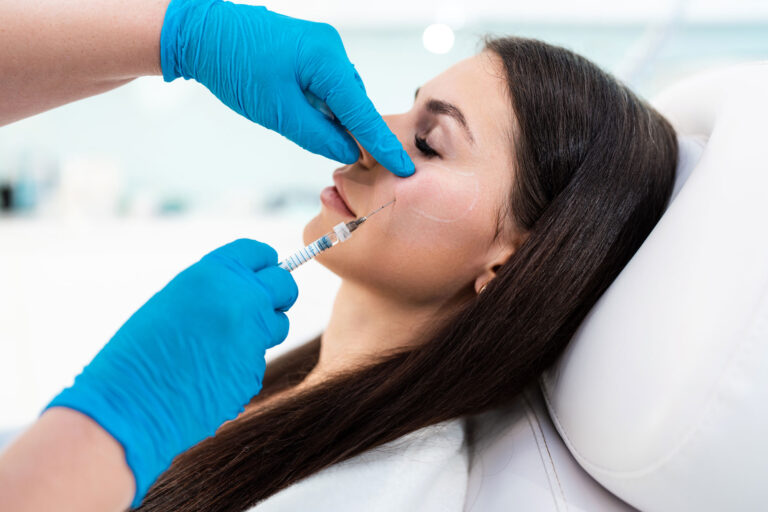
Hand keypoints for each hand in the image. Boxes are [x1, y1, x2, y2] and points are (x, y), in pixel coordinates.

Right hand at [43, 239, 297, 506]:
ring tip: (221, 345)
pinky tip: (209, 375)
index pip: (261, 253)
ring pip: (278, 325)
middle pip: (285, 286)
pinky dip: (241, 364)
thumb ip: (217, 289)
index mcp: (215, 273)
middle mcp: (242, 299)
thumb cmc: (140, 351)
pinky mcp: (253, 371)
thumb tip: (253, 288)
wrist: (126, 404)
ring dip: (261, 332)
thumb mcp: (176, 300)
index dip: (263, 263)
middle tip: (258, 307)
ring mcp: (252, 337)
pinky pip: (257, 360)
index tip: (262, 272)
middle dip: (276, 295)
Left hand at [160, 0, 414, 176]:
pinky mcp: (310, 51)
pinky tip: (303, 114)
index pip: (364, 112)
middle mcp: (332, 50)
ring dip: (334, 119)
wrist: (203, 33)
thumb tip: (350, 152)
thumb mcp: (279, 113)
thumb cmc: (236, 68)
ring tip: (307, 130)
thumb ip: (320, 136)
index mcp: (328, 61)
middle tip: (353, 163)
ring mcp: (322, 48)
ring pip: (341, 96)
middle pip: (356, 103)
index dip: (383, 144)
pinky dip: (323, 106)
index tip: (404, 167)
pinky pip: (328, 85)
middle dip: (354, 132)